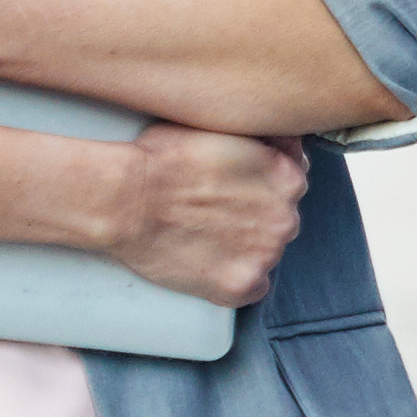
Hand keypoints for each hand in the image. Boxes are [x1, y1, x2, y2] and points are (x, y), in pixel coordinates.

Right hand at [92, 122, 304, 307]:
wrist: (126, 198)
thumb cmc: (163, 159)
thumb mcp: (224, 127)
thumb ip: (264, 141)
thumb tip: (283, 144)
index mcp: (287, 178)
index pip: (290, 186)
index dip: (259, 187)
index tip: (235, 190)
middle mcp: (285, 218)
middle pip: (279, 221)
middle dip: (253, 217)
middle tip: (213, 213)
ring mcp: (265, 254)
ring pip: (266, 253)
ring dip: (243, 248)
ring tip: (202, 235)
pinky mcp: (241, 285)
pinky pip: (253, 289)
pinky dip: (235, 280)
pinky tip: (208, 263)